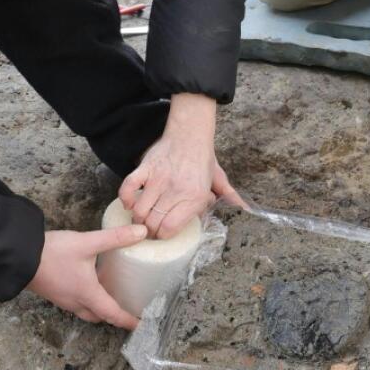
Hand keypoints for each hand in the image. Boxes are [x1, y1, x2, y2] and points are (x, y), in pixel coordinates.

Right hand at [27, 224, 148, 328]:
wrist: (17, 256)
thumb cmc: (52, 253)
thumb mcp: (87, 242)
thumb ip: (115, 238)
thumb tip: (141, 232)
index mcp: (88, 295)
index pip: (113, 314)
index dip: (128, 321)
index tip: (141, 325)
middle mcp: (76, 302)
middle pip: (99, 316)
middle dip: (114, 316)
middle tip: (128, 309)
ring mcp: (63, 299)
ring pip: (86, 311)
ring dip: (99, 308)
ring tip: (111, 295)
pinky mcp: (54, 293)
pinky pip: (75, 303)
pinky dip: (87, 300)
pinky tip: (90, 283)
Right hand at [120, 93, 241, 238]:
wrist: (190, 133)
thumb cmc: (203, 159)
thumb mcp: (219, 179)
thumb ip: (228, 195)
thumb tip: (243, 208)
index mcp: (195, 198)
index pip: (170, 228)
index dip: (163, 235)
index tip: (161, 235)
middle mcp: (176, 191)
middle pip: (153, 223)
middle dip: (149, 232)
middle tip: (149, 231)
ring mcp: (159, 180)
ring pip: (140, 210)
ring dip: (137, 219)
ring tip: (140, 220)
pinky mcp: (145, 169)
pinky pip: (128, 188)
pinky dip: (126, 199)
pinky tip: (129, 204)